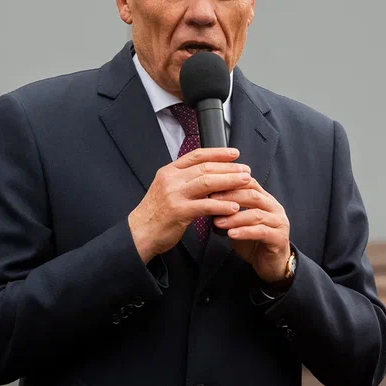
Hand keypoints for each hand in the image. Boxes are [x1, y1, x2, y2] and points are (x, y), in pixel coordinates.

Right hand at [128, 148, 250, 262]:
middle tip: (246, 170)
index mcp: (169, 171)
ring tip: (246, 182)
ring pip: (207, 183)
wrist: (139, 232)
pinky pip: (205, 206)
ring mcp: (174, 195)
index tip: (235, 154)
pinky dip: (222, 205)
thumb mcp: (167, 189)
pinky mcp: (178, 212)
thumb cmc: (156, 213)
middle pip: (205, 167)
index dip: (218, 153)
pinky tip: (234, 206)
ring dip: (230, 181)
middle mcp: (171, 179)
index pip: (197, 155)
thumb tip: (210, 174)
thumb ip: (185, 180)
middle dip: (229, 168)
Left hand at [211, 178, 290, 282]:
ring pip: (256, 214)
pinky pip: (261, 232)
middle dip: (230, 197)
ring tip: (217, 222)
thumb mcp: (239, 223)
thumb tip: (208, 201)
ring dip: (235, 217)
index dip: (230, 184)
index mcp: (266, 200)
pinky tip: (231, 234)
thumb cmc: (253, 241)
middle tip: (211, 201)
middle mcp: (274, 208)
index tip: (211, 188)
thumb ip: (229, 211)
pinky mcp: (280, 238)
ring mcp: (279, 223)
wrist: (271, 264)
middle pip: (253, 196)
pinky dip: (244, 232)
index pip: (249, 183)